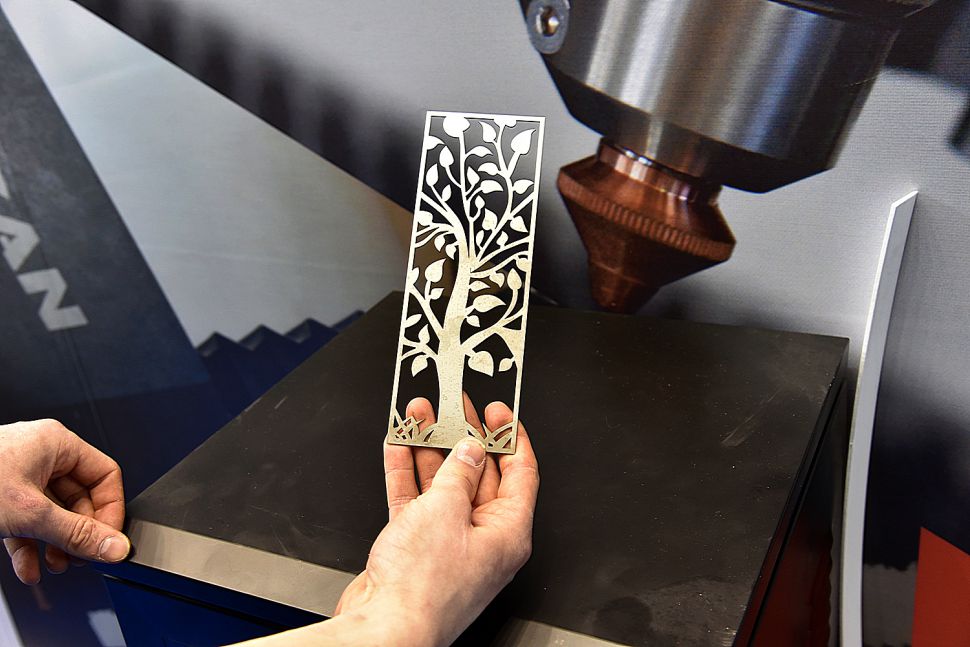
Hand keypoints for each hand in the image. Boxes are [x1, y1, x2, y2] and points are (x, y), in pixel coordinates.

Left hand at [0, 419, 128, 583]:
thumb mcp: (30, 513)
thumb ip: (75, 533)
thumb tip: (114, 546)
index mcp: (57, 444)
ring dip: (54, 544)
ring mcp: (19, 476)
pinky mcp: (0, 496)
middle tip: (80, 557)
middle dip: (77, 534)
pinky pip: (26, 521)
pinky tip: (28, 568)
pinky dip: (29, 546)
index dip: (110, 512)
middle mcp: (41, 456)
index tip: (106, 540)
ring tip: (55, 565)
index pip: (105, 476)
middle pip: (79, 499)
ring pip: (52, 513)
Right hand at [334, 396, 539, 645]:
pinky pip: (415, 500)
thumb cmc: (424, 588)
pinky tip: (398, 445)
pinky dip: (406, 472)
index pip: (520, 473)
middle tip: (454, 406)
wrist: (385, 627)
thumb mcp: (447, 511)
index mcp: (508, 532)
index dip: (510, 437)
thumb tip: (470, 450)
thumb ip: (458, 473)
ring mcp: (448, 542)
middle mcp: (482, 537)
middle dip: (463, 436)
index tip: (499, 411)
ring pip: (443, 483)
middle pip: (478, 473)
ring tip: (420, 415)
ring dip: (430, 448)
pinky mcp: (417, 547)